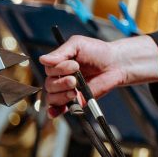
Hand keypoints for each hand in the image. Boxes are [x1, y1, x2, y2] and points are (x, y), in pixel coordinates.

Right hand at [40, 33, 157, 117]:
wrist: (114, 64)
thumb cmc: (96, 52)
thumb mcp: (78, 44)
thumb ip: (61, 52)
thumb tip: (42, 59)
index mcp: (58, 64)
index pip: (49, 69)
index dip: (59, 69)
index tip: (75, 64)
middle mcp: (60, 78)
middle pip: (49, 84)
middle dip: (61, 83)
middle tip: (75, 79)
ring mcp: (66, 90)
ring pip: (52, 97)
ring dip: (61, 95)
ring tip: (74, 90)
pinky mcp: (75, 101)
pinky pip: (58, 109)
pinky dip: (53, 112)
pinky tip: (54, 111)